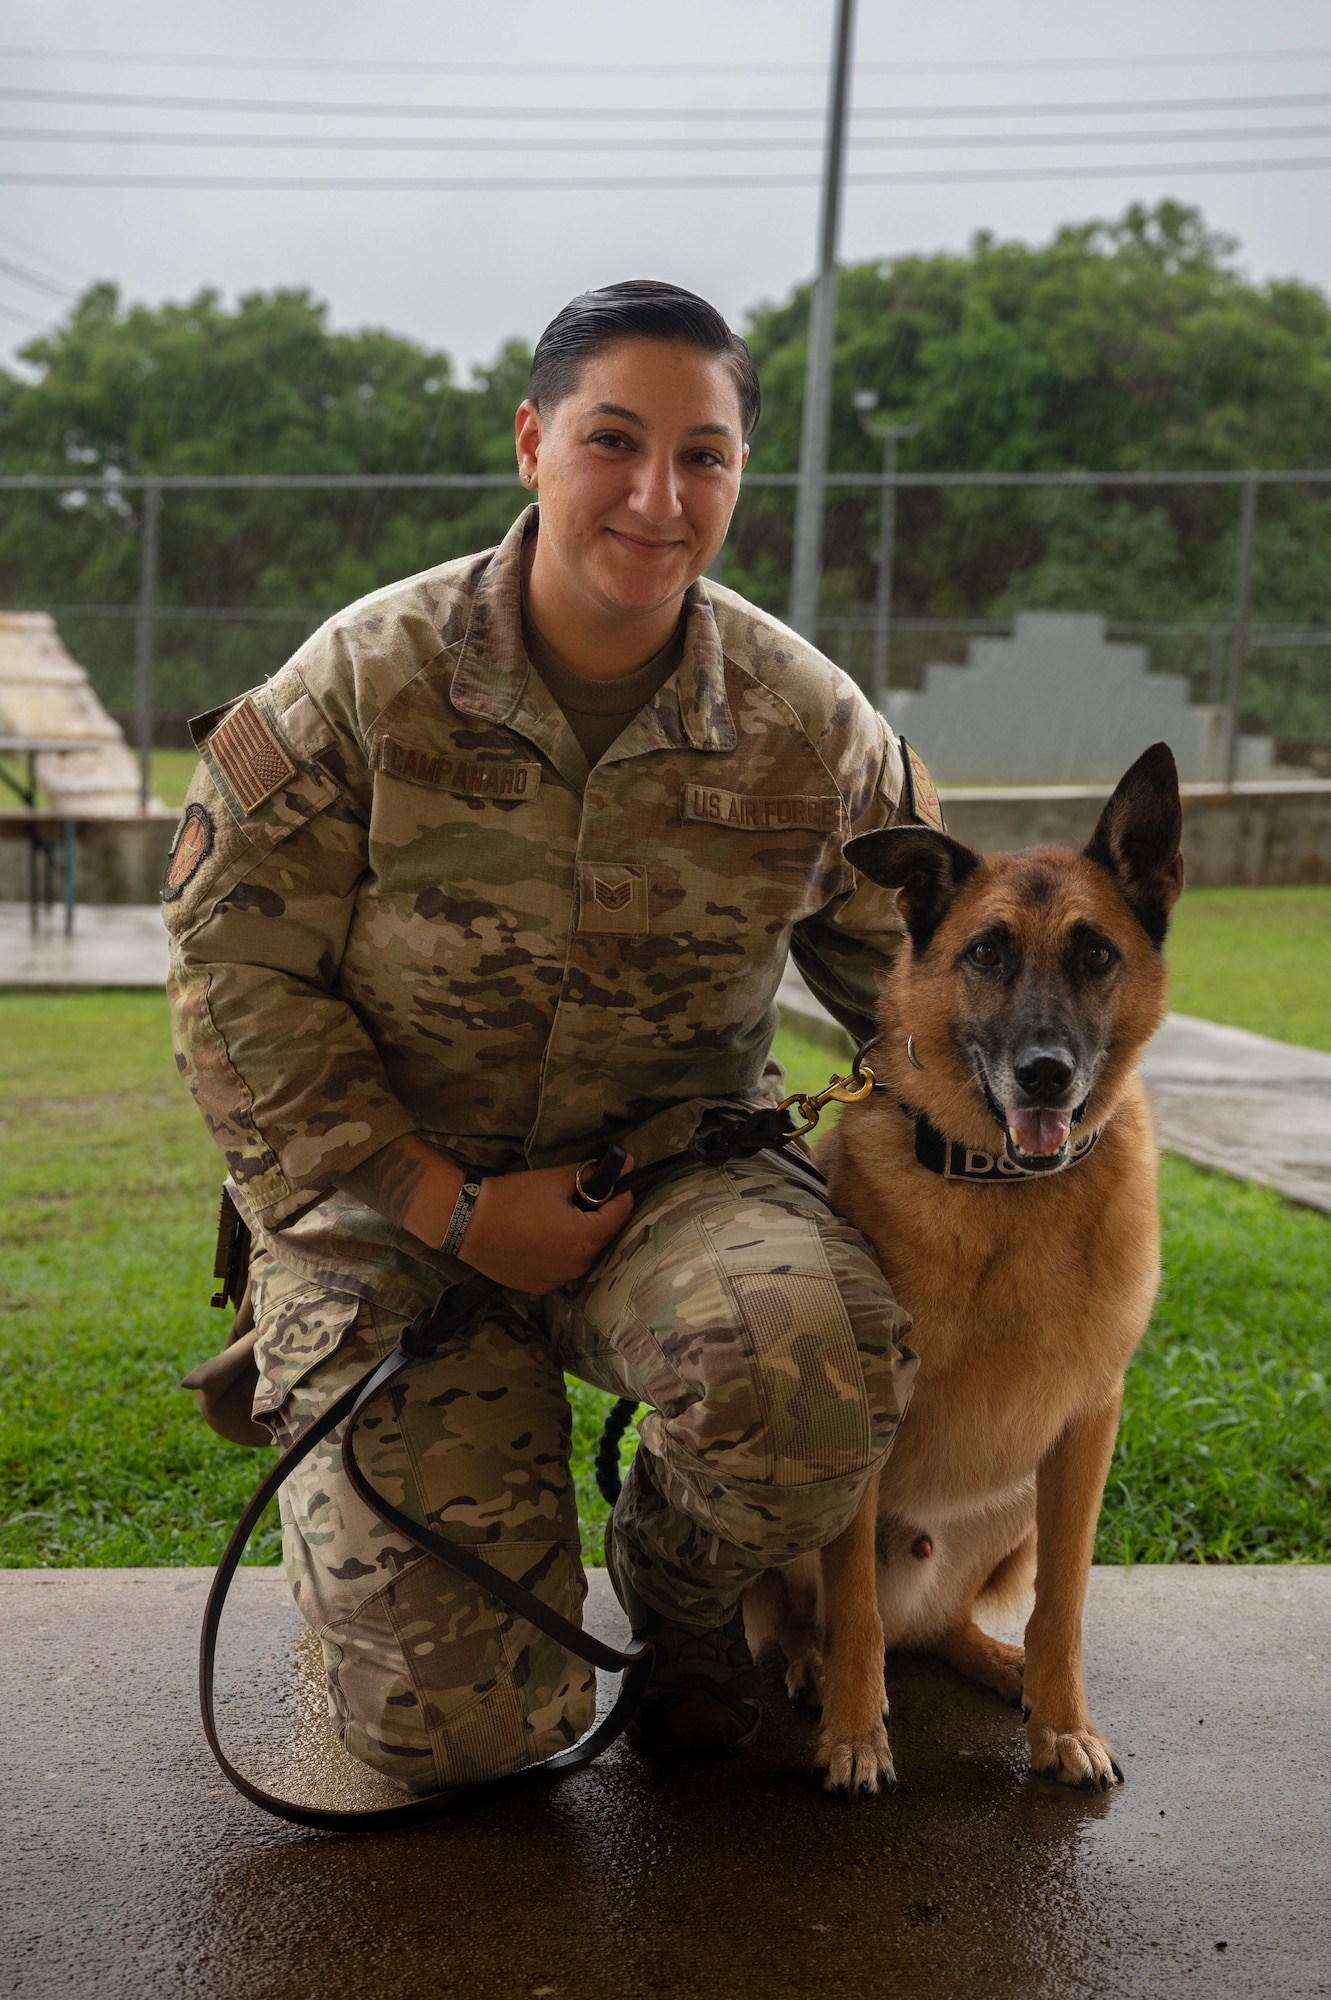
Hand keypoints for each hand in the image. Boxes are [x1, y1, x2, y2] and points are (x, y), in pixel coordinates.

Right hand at [333, 1133, 632, 1294]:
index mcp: (587, 1239)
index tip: (617, 1183)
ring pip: (581, 1255)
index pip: (620, 1214)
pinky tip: (542, 1237)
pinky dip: (559, 1254)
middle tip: (585, 1196)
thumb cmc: (513, 1197)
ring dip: (579, 1237)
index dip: (621, 1195)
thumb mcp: (555, 1180)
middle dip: (599, 1217)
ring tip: (560, 1217)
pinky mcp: (537, 1287)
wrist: (466, 1223)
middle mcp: (578, 1266)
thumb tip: (628, 1164)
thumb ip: (592, 1174)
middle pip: (602, 1237)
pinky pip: (560, 1268)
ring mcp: (557, 1280)